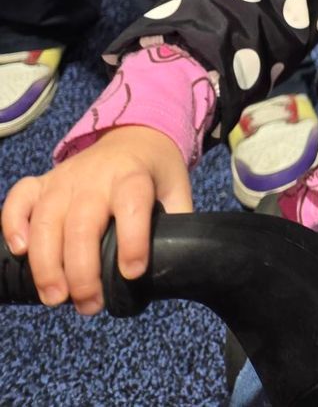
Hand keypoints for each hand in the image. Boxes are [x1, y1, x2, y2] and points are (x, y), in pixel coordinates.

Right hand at [1, 127, 191, 314]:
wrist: (133, 134)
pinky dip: (12, 223)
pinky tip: (19, 252)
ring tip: (55, 298)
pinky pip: (20, 197)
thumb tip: (177, 267)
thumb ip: (178, 224)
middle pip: (82, 222)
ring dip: (46, 262)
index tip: (132, 273)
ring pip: (47, 218)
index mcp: (134, 175)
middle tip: (88, 305)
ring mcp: (65, 177)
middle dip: (81, 270)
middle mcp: (96, 176)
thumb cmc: (153, 172)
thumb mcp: (176, 190)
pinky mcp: (43, 181)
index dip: (133, 238)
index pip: (133, 202)